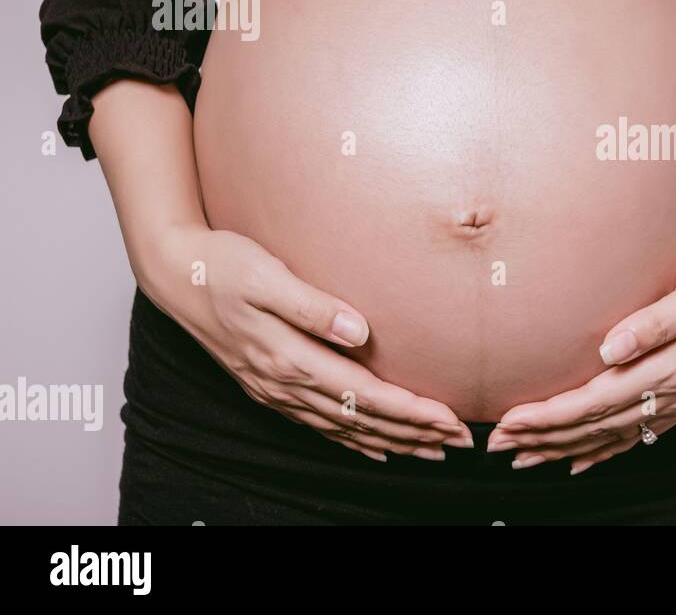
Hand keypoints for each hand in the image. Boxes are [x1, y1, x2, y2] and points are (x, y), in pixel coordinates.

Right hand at [136, 224, 472, 461]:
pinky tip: (374, 448)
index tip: (450, 418)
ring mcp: (273, 389)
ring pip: (343, 427)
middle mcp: (283, 383)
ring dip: (390, 440)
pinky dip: (351, 440)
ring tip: (430, 450)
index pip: (365, 394)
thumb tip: (359, 331)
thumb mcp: (266, 277)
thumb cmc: (221, 266)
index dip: (410, 411)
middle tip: (459, 442)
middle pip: (361, 419)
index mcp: (288, 358)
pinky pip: (318, 425)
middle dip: (414, 433)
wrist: (174, 274)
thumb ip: (312, 306)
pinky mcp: (267, 385)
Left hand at [486, 238, 675, 473]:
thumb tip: (612, 347)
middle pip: (597, 423)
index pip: (596, 399)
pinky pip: (638, 433)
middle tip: (498, 445)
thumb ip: (654, 322)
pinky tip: (582, 461)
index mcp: (670, 366)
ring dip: (566, 447)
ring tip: (525, 457)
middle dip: (545, 436)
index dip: (550, 414)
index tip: (510, 420)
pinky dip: (606, 449)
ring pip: (612, 433)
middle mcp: (673, 391)